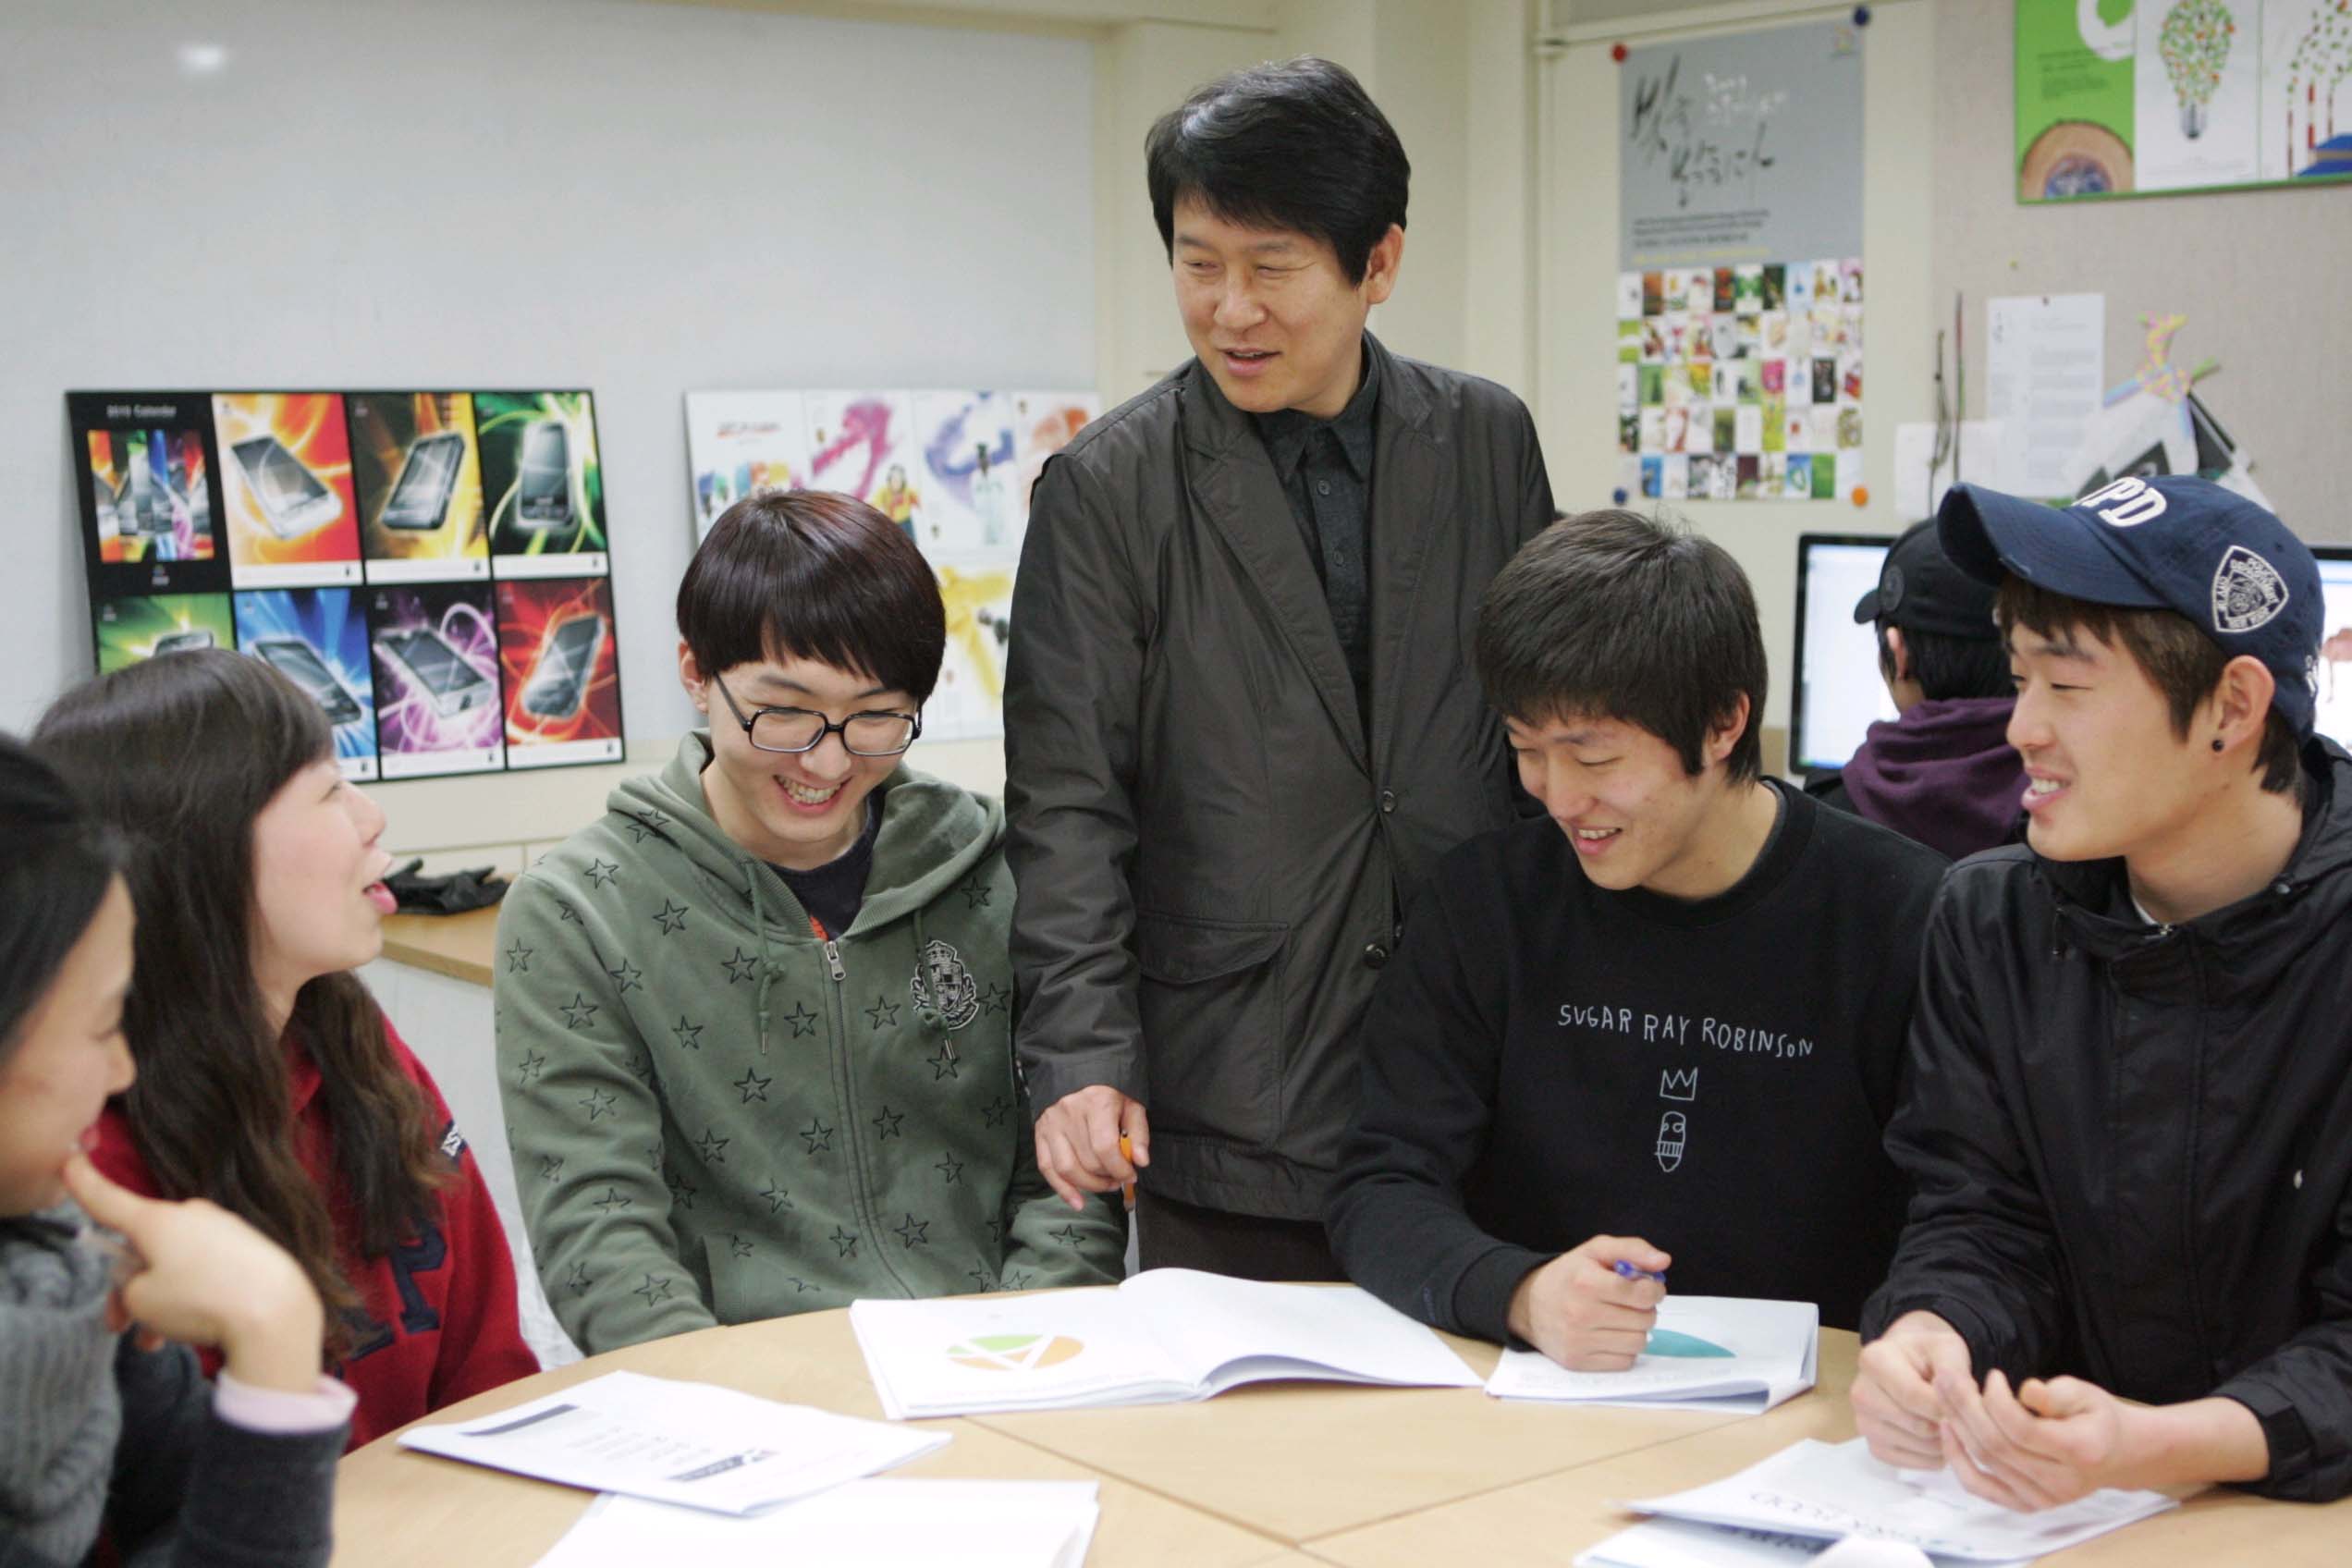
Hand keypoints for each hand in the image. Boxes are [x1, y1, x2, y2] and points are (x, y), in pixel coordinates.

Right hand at [64, 1155, 325, 1392]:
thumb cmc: (201, 1302)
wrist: (276, 1313)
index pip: (108, 1200)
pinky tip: (185, 1332)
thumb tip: (145, 1276)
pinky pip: (204, 1271)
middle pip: (141, 1247)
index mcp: (157, 1219)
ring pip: (172, 1265)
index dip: (83, 1184)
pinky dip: (189, 1299)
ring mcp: (222, 1229)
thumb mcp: (140, 1300)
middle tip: (120, 1326)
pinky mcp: (247, 1248)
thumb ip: (128, 1283)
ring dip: (157, 1304)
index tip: (69, 1160)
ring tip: (154, 1341)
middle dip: (126, 1288)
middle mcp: (191, 1215)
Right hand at [1033, 1086, 1147, 1210]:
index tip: (1131, 1175)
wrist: (1077, 1077)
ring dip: (1088, 1186)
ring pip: (1067, 1169)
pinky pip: (1047, 1168)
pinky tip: (1077, 1202)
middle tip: (1118, 1178)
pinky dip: (1062, 1189)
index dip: (1120, 1168)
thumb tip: (1141, 1161)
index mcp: (1096, 1103)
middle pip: (1088, 1161)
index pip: (1105, 1147)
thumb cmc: (1109, 1097)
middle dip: (1107, 1177)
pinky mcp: (1039, 1133)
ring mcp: (1051, 1124)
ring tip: (1104, 1185)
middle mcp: (1070, 1112)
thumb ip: (1139, 1134)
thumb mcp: (1131, 1107)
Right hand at [1504, 1235, 1669, 1370]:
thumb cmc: (1568, 1276)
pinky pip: (1624, 1361)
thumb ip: (1632, 1249)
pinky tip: (1610, 1334)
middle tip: (1631, 1302)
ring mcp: (1578, 1341)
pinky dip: (1624, 1349)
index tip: (1649, 1287)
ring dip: (1636, 1330)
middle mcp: (1580, 1313)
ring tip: (1620, 1318)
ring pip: (1638, 1343)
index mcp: (1586, 1282)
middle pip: (1644, 1320)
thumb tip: (1663, 1262)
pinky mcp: (1578, 1361)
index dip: (1654, 1289)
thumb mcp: (1595, 1251)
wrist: (1527, 1304)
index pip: (1642, 1293)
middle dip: (1645, 1309)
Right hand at [1853, 1310, 1972, 1469]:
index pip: (1913, 1396)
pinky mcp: (1875, 1446)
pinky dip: (1933, 1457)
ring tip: (1948, 1421)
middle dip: (1947, 1425)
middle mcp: (1860, 1393)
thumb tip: (1960, 1404)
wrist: (1913, 1364)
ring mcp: (1864, 1423)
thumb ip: (1955, 1373)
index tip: (1965, 1406)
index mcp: (1874, 1360)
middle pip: (1917, 1425)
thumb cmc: (1930, 1354)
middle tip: (1959, 1413)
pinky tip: (1938, 1436)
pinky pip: (1912, 1463)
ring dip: (1943, 1441)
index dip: (1946, 1406)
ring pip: (1918, 1446)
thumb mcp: (1948, 1348)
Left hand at [1936, 1366, 2125, 1510]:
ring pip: (1985, 1462)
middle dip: (1965, 1407)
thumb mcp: (2086, 1395)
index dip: (1998, 1400)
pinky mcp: (2025, 1505)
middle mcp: (2061, 1484)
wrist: (2115, 1454)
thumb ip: (2057, 1394)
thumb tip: (2027, 1390)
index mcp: (2081, 1452)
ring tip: (1943, 1395)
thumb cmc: (2096, 1417)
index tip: (1992, 1374)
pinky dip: (1958, 1459)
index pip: (2023, 1429)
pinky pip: (1980, 1486)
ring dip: (1958, 1426)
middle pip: (1998, 1446)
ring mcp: (2042, 1500)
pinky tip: (1947, 1429)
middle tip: (1948, 1377)